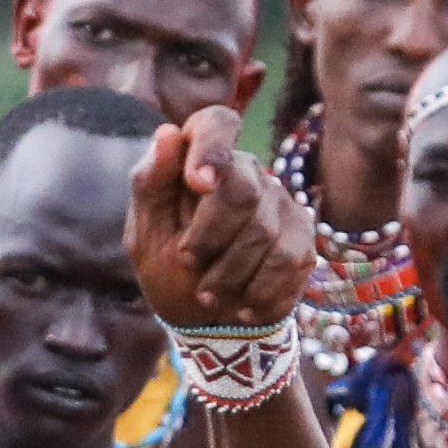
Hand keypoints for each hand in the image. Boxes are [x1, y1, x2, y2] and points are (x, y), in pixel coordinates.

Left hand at [130, 108, 315, 329]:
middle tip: (188, 262)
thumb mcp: (144, 234)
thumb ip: (150, 184)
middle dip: (209, 237)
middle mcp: (246, 171)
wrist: (207, 323)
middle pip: (241, 189)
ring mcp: (279, 203)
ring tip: (208, 293)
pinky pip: (287, 261)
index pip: (216, 123)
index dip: (211, 147)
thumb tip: (167, 133)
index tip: (198, 183)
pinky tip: (242, 304)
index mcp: (202, 160)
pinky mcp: (302, 237)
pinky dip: (257, 291)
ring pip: (264, 231)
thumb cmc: (169, 269)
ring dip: (229, 273)